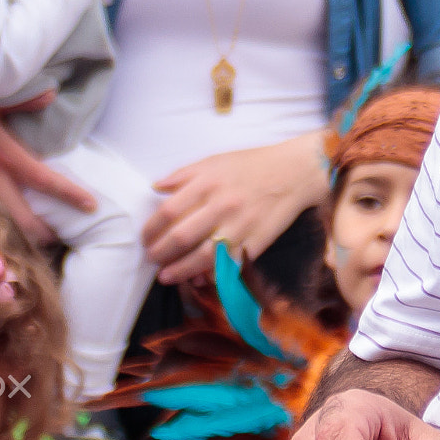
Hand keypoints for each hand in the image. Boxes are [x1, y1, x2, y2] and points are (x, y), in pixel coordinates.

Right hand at [0, 107, 96, 244]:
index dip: (70, 195)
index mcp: (4, 154)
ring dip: (18, 235)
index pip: (45, 179)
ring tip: (35, 241)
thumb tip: (52, 93)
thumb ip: (24, 99)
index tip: (92, 206)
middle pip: (24, 219)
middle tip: (61, 237)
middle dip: (44, 233)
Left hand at [143, 132, 327, 284]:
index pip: (168, 212)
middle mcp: (223, 204)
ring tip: (166, 276)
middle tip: (153, 259)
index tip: (146, 238)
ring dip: (179, 271)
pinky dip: (210, 276)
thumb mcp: (216, 160)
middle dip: (160, 253)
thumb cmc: (252, 165)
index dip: (151, 229)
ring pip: (201, 256)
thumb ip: (183, 174)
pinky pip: (227, 265)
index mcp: (209, 182)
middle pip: (181, 237)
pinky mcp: (256, 243)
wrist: (294, 172)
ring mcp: (240, 226)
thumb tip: (156, 188)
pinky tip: (197, 279)